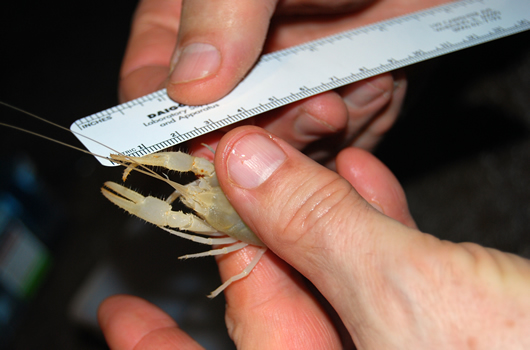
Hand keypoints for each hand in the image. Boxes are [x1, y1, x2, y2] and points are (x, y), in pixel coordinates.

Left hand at [99, 126, 529, 348]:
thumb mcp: (414, 300)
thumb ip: (320, 233)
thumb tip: (244, 168)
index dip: (163, 337)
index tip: (120, 311)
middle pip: (273, 318)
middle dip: (245, 247)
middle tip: (207, 199)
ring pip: (335, 286)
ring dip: (310, 221)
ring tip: (280, 169)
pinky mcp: (449, 327)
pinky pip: (391, 278)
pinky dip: (373, 226)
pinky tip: (357, 177)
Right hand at [119, 0, 449, 163]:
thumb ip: (219, 12)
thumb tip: (188, 87)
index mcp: (197, 20)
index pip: (153, 85)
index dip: (170, 125)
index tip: (203, 149)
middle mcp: (240, 57)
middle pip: (224, 131)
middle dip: (268, 132)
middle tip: (311, 111)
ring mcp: (291, 81)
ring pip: (282, 146)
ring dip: (319, 132)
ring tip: (355, 87)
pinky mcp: (340, 96)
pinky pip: (336, 139)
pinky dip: (358, 123)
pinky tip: (378, 83)